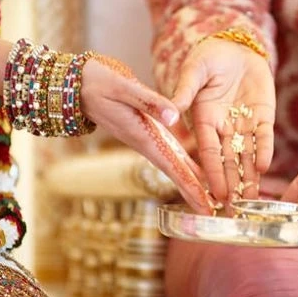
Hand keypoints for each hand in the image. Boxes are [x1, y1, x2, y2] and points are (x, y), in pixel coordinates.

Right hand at [80, 54, 214, 212]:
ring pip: (175, 164)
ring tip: (213, 197)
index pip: (171, 166)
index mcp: (143, 136)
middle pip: (176, 172)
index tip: (205, 205)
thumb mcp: (124, 88)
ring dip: (193, 182)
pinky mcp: (149, 131)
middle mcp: (147, 142)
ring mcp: (148, 139)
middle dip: (195, 193)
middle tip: (217, 212)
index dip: (189, 186)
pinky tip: (199, 171)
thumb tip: (174, 117)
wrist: (79, 85)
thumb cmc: (99, 84)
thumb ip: (149, 102)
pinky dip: (187, 164)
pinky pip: (172, 152)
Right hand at [171, 38, 275, 203]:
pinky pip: (264, 137)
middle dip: (231, 183)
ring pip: (247, 155)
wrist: (236, 45)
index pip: (207, 152)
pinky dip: (265, 151)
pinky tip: (265, 167)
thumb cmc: (209, 56)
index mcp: (203, 120)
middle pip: (228, 160)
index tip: (212, 193)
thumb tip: (170, 109)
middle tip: (233, 208)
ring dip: (249, 176)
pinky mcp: (262, 117)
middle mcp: (223, 127)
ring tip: (252, 199)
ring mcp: (243, 123)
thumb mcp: (194, 70)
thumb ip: (185, 89)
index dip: (210, 173)